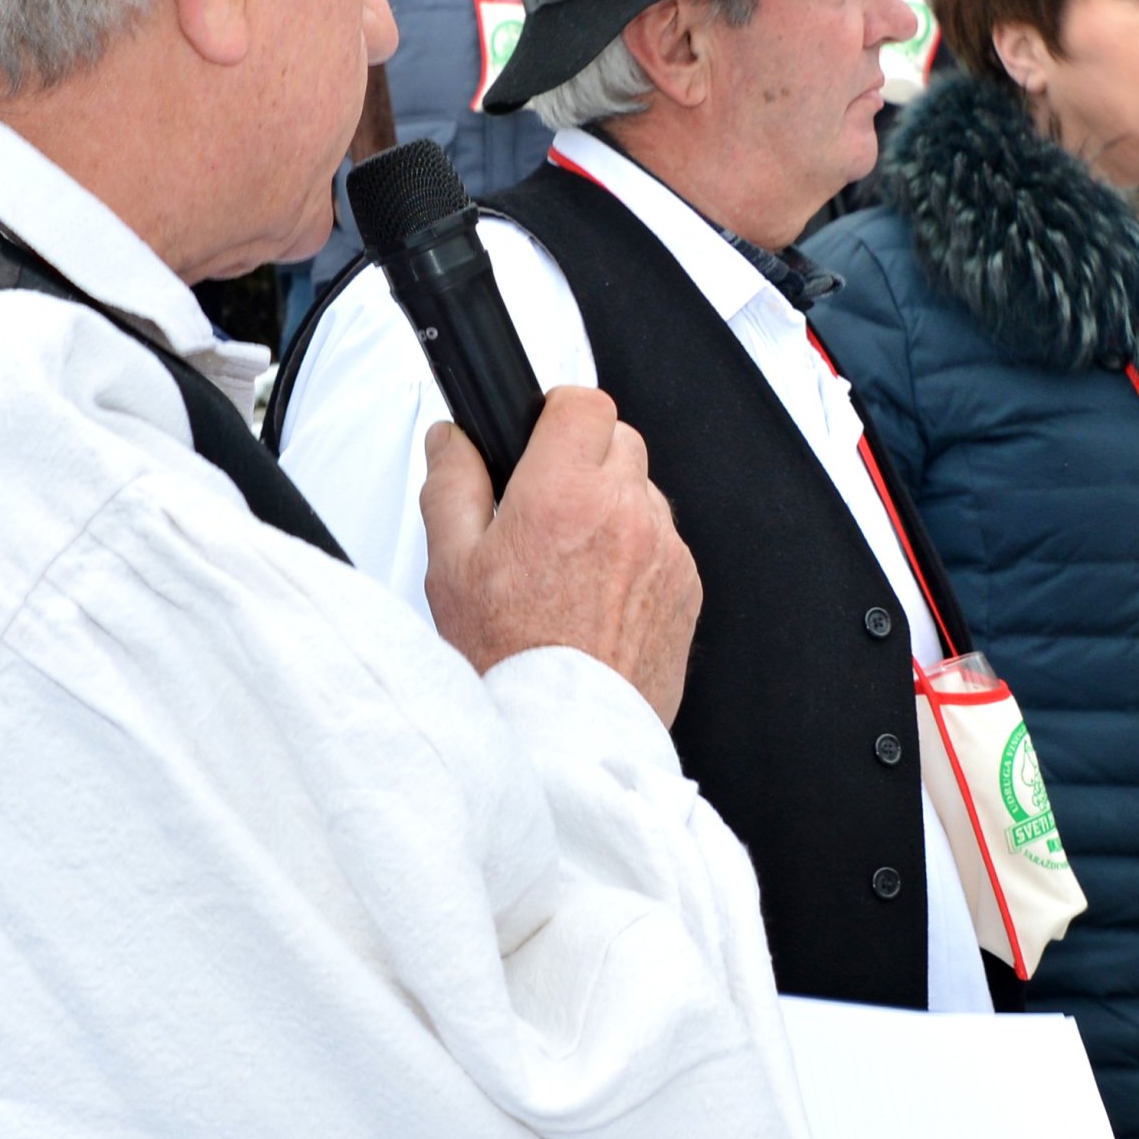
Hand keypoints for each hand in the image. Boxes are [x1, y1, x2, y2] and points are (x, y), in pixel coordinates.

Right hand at [421, 386, 701, 721]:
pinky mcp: (688, 588)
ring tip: (572, 564)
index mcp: (563, 497)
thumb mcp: (450, 565)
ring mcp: (665, 551)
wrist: (565, 735)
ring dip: (614, 509)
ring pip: (645, 493)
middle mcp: (625, 515)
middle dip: (584, 461)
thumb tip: (453, 440)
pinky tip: (600, 596)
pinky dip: (639, 555)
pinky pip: (666, 544)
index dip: (556, 414)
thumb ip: (452, 484)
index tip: (541, 438)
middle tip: (548, 508)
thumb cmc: (510, 659)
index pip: (583, 403)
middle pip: (619, 441)